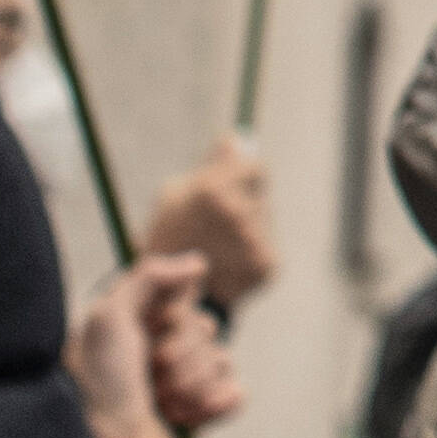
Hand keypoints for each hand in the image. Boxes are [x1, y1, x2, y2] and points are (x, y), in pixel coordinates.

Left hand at [68, 259, 231, 437]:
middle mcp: (161, 350)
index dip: (175, 315)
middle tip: (150, 373)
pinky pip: (235, 394)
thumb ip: (149, 277)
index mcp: (140, 325)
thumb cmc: (97, 384)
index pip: (185, 299)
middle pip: (207, 329)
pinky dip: (218, 403)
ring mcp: (181, 384)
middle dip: (182, 354)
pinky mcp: (198, 415)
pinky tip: (188, 415)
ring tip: (161, 403)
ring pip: (222, 361)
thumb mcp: (109, 318)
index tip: (149, 328)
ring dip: (193, 383)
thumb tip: (198, 262)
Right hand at [134, 132, 277, 313]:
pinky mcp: (267, 266)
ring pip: (263, 217)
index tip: (233, 182)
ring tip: (220, 243)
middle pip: (259, 191)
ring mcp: (255, 241)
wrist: (171, 301)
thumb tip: (239, 137)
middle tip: (220, 218)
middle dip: (245, 197)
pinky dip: (252, 249)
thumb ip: (211, 164)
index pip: (255, 167)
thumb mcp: (174, 196)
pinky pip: (267, 244)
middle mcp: (239, 213)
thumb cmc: (169, 239)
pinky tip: (230, 261)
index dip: (244, 173)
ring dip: (249, 223)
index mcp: (213, 191)